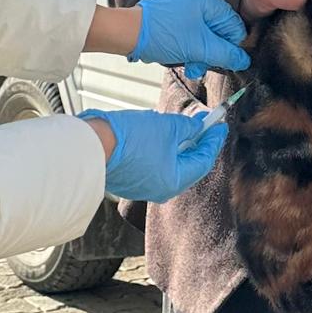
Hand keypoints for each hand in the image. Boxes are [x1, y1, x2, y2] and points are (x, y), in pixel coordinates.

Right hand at [82, 108, 227, 202]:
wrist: (91, 146)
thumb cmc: (130, 139)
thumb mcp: (166, 127)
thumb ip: (188, 127)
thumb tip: (199, 125)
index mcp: (174, 181)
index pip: (203, 161)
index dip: (212, 140)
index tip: (220, 125)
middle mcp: (160, 189)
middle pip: (186, 164)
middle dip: (194, 142)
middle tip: (203, 123)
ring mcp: (142, 186)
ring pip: (168, 163)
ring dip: (176, 144)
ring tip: (179, 125)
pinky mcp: (128, 178)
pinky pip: (151, 163)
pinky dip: (158, 149)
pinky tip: (155, 133)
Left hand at [130, 0, 248, 79]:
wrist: (129, 33)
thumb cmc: (163, 34)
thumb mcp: (200, 47)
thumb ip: (226, 54)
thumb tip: (244, 60)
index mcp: (208, 0)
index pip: (234, 25)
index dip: (232, 46)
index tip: (225, 61)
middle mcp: (198, 0)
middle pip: (220, 33)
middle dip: (213, 53)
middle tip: (202, 65)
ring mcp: (186, 10)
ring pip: (206, 38)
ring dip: (201, 56)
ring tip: (191, 66)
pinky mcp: (176, 20)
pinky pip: (193, 37)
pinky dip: (191, 51)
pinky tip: (184, 61)